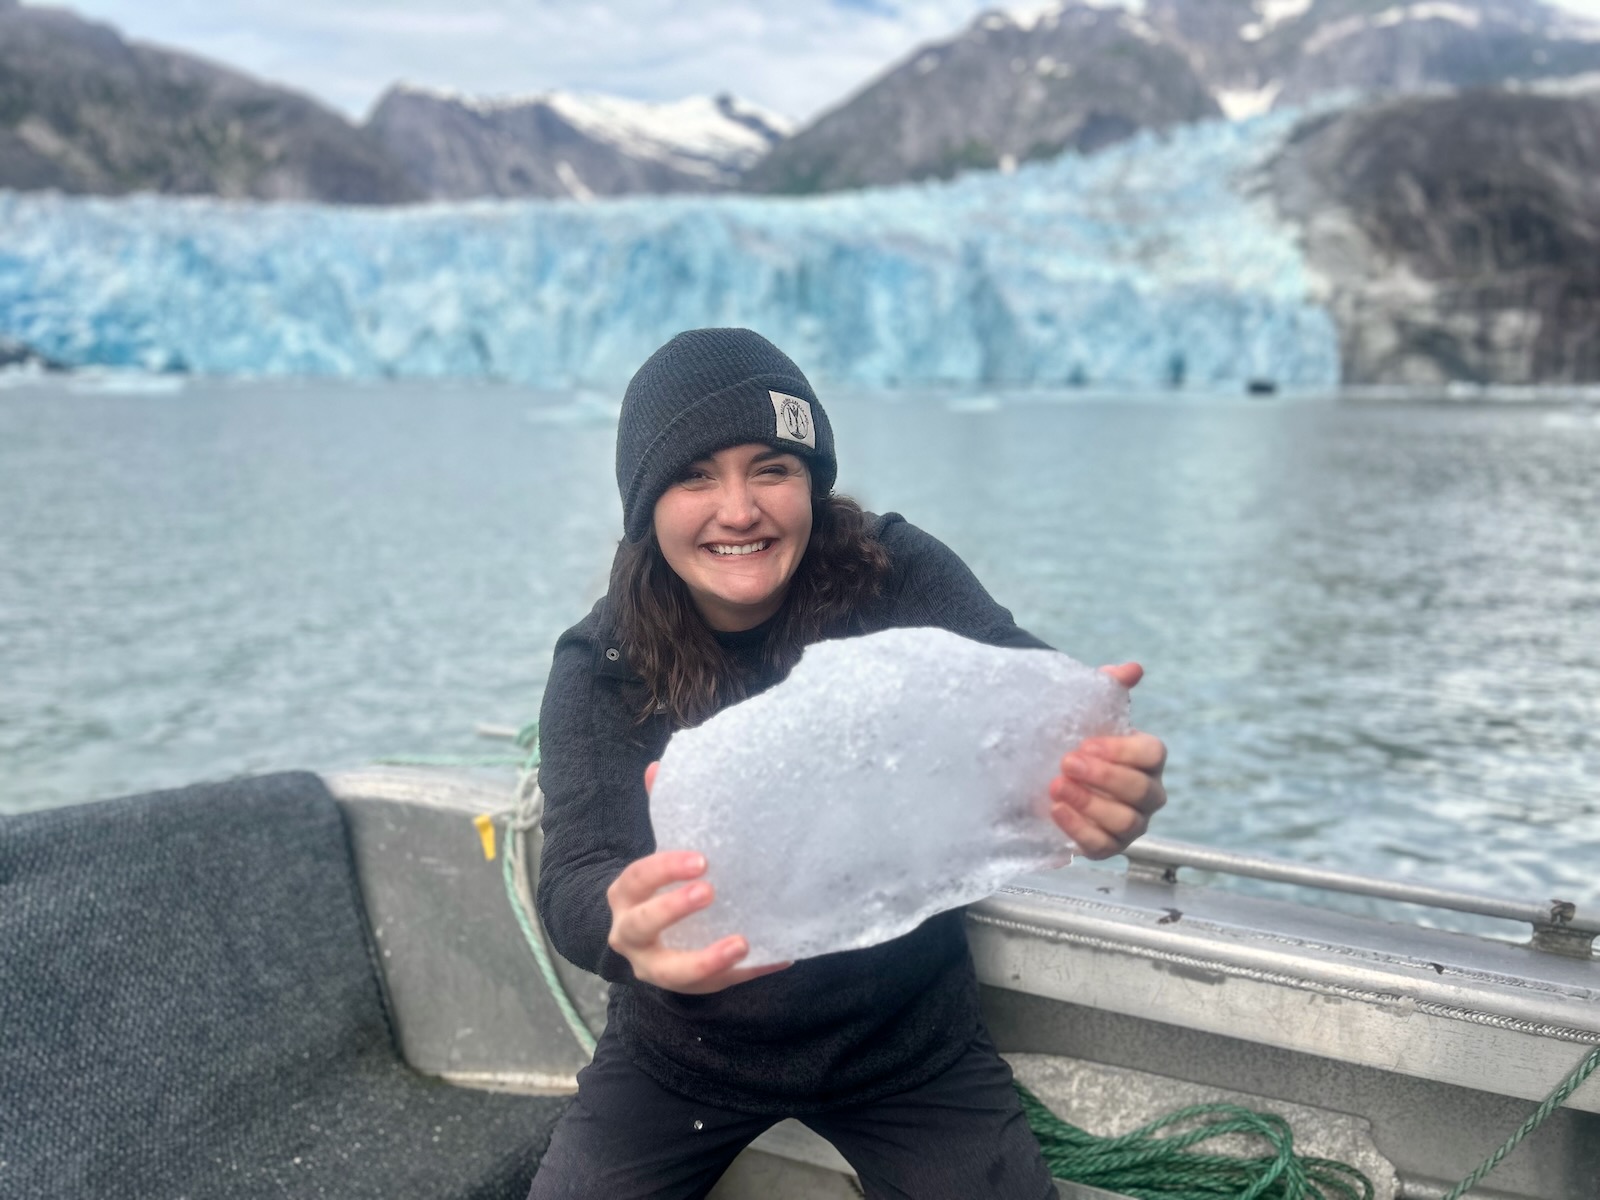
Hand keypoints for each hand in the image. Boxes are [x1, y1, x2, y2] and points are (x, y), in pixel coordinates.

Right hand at [605, 762, 791, 993]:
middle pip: (644, 925)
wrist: (639, 942)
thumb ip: (661, 814)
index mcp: (625, 897)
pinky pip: (717, 986)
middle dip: (673, 909)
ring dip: (707, 960)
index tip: (700, 860)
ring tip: (741, 943)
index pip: (636, 880)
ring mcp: (656, 967)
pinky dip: (748, 973)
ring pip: (673, 971)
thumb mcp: (654, 858)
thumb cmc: (654, 889)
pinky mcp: (688, 988)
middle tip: (710, 891)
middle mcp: (631, 935)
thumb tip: (658, 767)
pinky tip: (780, 957)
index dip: (663, 869)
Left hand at [1048, 663, 1167, 858]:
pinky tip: (1056, 810)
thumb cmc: (1077, 743)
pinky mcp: (1108, 847)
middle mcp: (1147, 794)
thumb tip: (1132, 669)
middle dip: (1104, 777)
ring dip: (1090, 804)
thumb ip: (1109, 687)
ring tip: (1057, 786)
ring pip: (1126, 821)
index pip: (1153, 754)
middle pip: (1142, 791)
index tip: (1086, 743)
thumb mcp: (1087, 712)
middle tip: (1067, 763)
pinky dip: (1080, 830)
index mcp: (1147, 759)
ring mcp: (1131, 824)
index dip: (1122, 750)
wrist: (1046, 776)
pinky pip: (1103, 846)